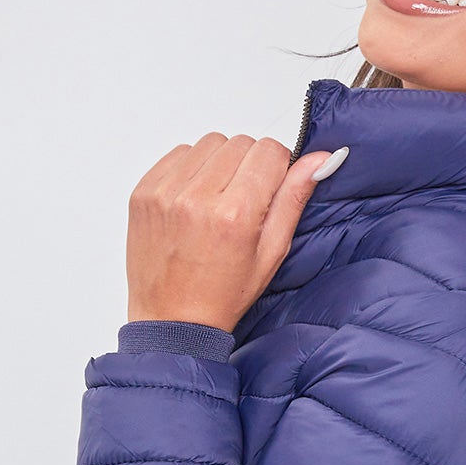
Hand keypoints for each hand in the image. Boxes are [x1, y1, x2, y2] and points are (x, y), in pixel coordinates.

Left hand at [125, 131, 346, 329]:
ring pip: (209, 143)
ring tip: (216, 202)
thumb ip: (294, 199)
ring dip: (219, 164)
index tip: (270, 190)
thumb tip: (322, 158)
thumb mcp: (271, 253)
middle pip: (240, 143)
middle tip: (243, 204)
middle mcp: (197, 198)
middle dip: (249, 166)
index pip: (269, 151)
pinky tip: (193, 202)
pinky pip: (178, 154)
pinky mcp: (144, 191)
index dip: (277, 168)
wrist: (172, 321)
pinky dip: (191, 170)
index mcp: (235, 215)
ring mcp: (165, 192)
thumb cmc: (223, 295)